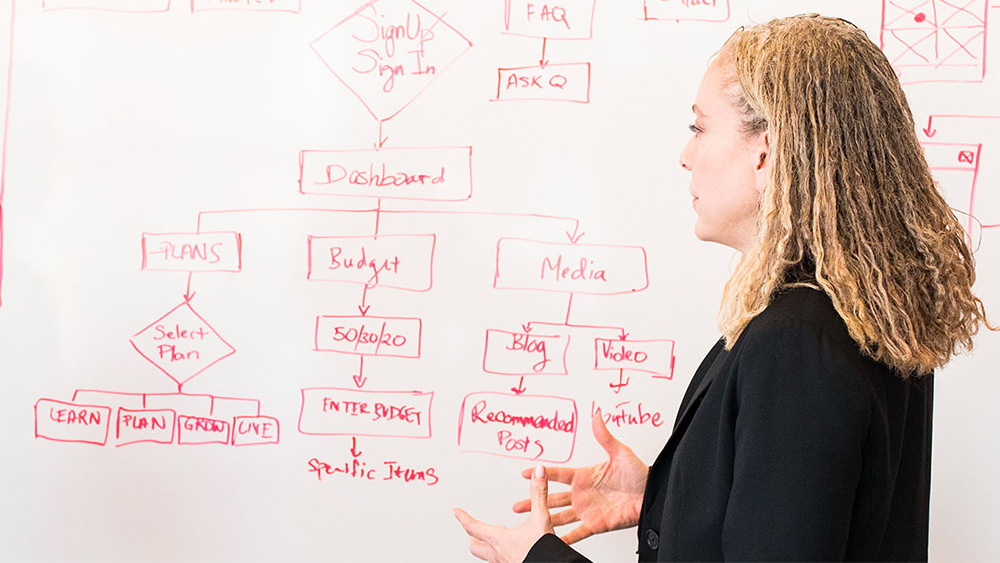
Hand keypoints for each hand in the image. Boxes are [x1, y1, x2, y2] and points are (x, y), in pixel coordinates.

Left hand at [454, 466, 555, 562]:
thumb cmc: (544, 551)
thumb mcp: (542, 518)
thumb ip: (539, 494)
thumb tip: (538, 472)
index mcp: (500, 539)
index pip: (473, 527)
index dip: (463, 518)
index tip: (456, 511)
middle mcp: (499, 555)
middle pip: (475, 547)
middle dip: (472, 536)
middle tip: (471, 529)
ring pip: (487, 557)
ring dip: (486, 548)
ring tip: (489, 541)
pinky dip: (499, 556)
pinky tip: (509, 553)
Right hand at [512, 411, 648, 544]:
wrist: (652, 495)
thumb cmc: (640, 474)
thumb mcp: (620, 453)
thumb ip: (605, 436)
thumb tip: (597, 414)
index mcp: (585, 476)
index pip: (558, 475)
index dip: (541, 474)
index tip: (525, 473)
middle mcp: (583, 494)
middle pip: (553, 498)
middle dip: (534, 501)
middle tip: (517, 505)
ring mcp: (588, 511)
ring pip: (560, 516)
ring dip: (544, 519)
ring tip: (528, 524)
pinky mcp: (596, 525)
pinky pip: (577, 533)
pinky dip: (565, 539)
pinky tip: (552, 541)